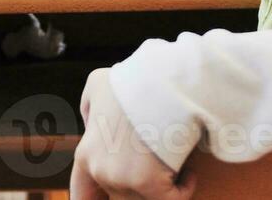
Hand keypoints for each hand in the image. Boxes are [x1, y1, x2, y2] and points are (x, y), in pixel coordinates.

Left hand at [70, 68, 195, 199]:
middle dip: (140, 183)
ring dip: (163, 186)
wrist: (160, 85)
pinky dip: (184, 188)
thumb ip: (90, 109)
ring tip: (174, 162)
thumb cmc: (133, 83)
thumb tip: (92, 123)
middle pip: (120, 195)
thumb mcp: (97, 87)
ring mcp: (124, 182)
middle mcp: (100, 172)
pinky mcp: (151, 188)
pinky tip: (188, 172)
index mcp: (85, 154)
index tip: (108, 199)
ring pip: (145, 198)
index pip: (82, 195)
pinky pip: (172, 199)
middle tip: (155, 167)